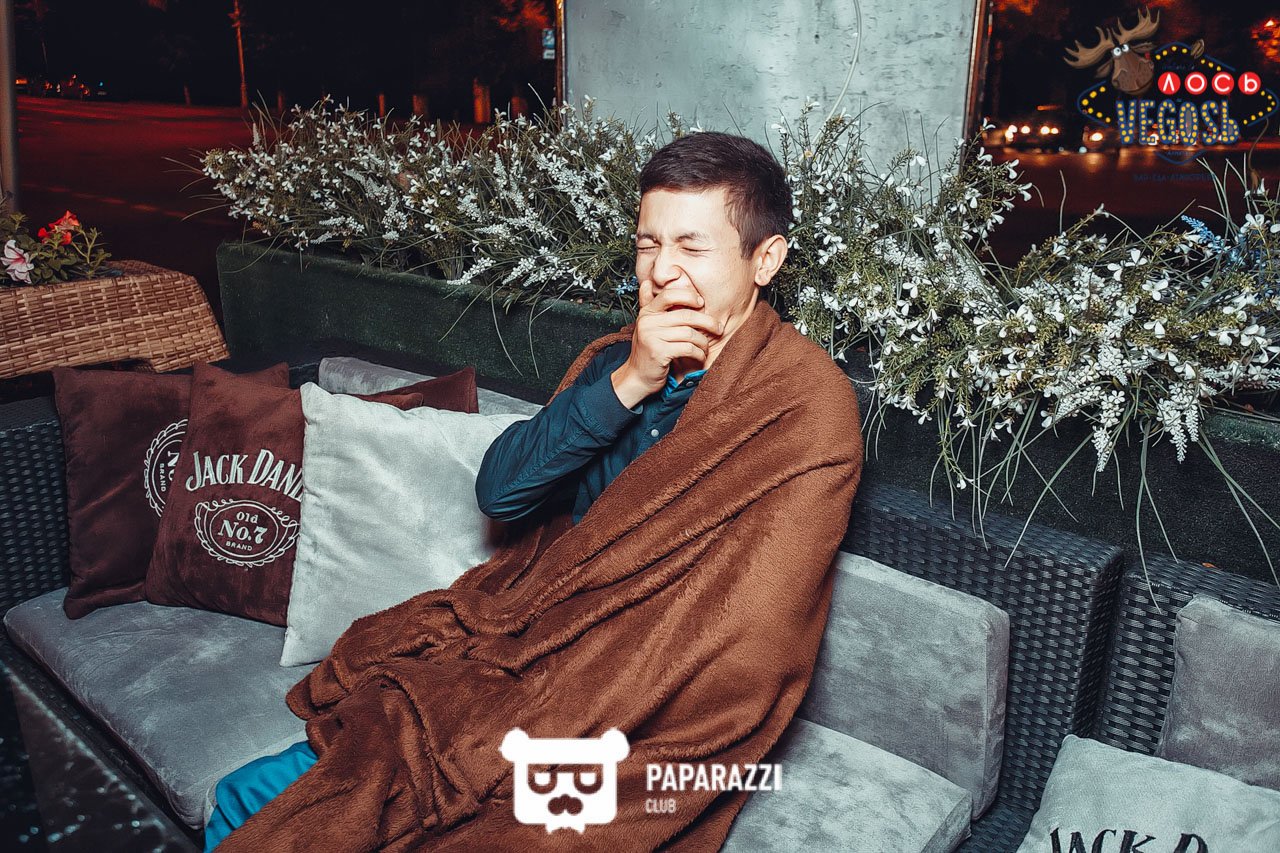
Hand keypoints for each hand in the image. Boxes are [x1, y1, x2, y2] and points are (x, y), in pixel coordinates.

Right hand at [611, 279, 723, 408]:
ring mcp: (652, 337)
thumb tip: (647, 282)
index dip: (688, 296)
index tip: (701, 303)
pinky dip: (698, 353)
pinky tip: (700, 356)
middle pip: (686, 315)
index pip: (669, 295)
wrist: (637, 377)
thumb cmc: (647, 350)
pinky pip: (688, 348)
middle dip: (707, 322)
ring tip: (705, 347)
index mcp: (647, 313)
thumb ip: (648, 304)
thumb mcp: (646, 325)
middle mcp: (648, 322)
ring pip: (690, 333)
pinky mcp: (660, 353)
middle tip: (718, 328)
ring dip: (703, 342)